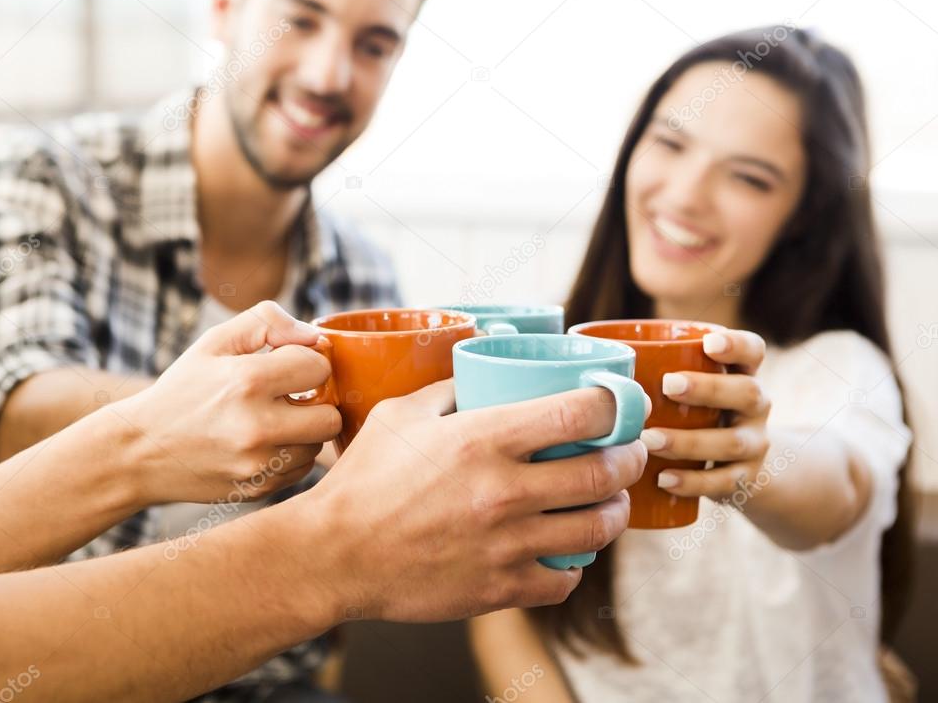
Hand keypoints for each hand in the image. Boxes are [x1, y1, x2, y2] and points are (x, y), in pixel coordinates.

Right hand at [116, 301, 341, 504]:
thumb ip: (266, 323)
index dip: (306, 362)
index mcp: (247, 381)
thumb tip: (313, 336)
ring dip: (304, 431)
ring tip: (272, 420)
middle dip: (316, 402)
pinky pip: (301, 469)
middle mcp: (257, 425)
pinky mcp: (259, 488)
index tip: (287, 366)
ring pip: (318, 445)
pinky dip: (290, 454)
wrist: (139, 451)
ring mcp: (259, 463)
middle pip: (330, 415)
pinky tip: (263, 443)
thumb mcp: (213, 343)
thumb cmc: (182, 391)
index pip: (319, 367)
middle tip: (290, 397)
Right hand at [299, 380, 646, 622]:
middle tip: (628, 452)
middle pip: (604, 472)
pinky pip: (564, 581)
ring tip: (609, 501)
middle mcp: (504, 491)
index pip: (581, 412)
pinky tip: (568, 552)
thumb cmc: (363, 479)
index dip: (616, 401)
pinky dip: (575, 566)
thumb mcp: (401, 414)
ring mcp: (506, 544)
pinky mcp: (499, 587)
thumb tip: (484, 375)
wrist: (333, 555)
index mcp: (483, 439)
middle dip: (630, 458)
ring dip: (615, 511)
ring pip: (596, 528)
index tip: (621, 400)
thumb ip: (450, 389)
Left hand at [641, 329, 770, 499]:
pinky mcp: (746, 479)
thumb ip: (654, 372)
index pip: (752, 351)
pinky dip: (692, 482)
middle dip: (708, 389)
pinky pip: (724, 482)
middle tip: (668, 385)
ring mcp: (754, 443)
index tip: (708, 342)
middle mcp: (755, 406)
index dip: (736, 344)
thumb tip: (588, 362)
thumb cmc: (694, 414)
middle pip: (747, 392)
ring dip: (688, 441)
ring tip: (649, 440)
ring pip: (732, 442)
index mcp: (741, 373)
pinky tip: (664, 479)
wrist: (738, 465)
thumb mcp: (688, 390)